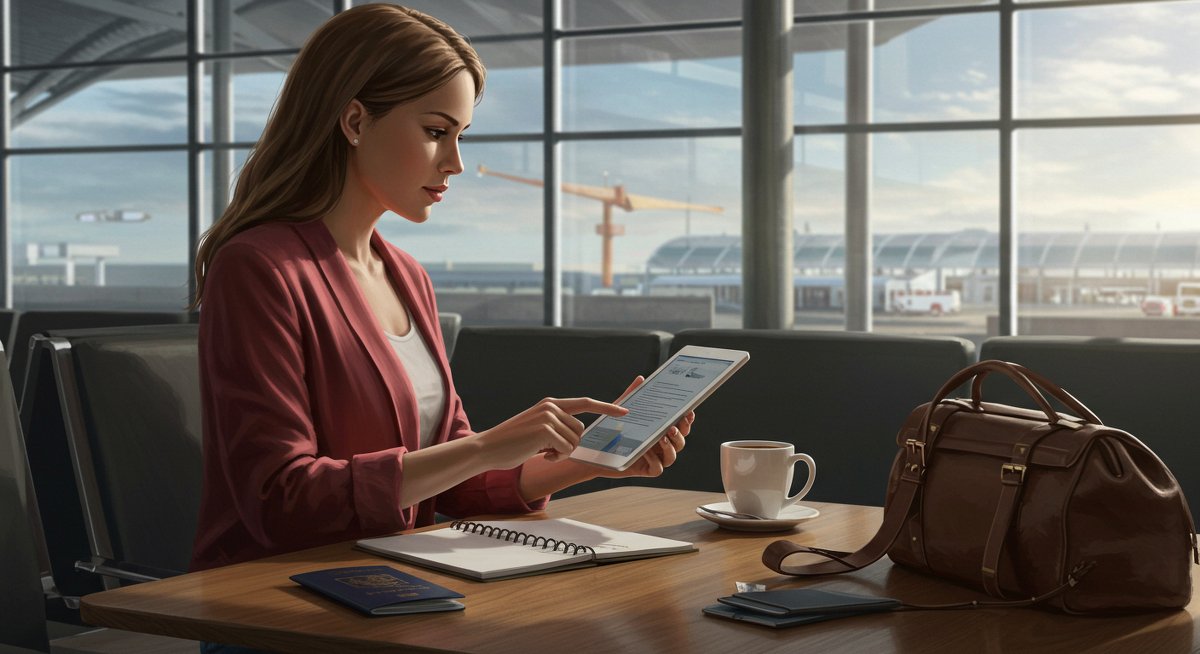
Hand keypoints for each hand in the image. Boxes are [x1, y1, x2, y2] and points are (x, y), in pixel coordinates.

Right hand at [476, 397, 628, 468]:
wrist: (488, 448)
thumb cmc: (512, 443)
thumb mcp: (537, 428)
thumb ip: (556, 426)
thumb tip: (578, 437)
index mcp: (550, 404)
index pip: (585, 402)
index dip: (606, 407)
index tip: (624, 411)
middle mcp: (551, 406)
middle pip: (581, 430)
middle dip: (570, 445)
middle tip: (549, 450)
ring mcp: (548, 417)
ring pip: (575, 441)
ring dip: (562, 452)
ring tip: (541, 451)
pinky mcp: (545, 430)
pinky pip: (566, 449)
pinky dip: (556, 457)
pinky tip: (540, 455)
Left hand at [600, 376, 694, 478]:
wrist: (597, 450)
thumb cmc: (613, 429)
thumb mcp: (622, 409)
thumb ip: (632, 394)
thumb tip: (641, 379)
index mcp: (660, 431)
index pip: (680, 426)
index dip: (687, 420)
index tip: (688, 411)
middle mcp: (661, 446)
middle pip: (680, 441)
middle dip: (681, 433)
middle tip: (673, 425)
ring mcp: (654, 459)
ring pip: (672, 457)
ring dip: (671, 448)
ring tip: (663, 438)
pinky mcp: (645, 470)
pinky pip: (657, 468)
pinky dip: (655, 461)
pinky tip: (647, 451)